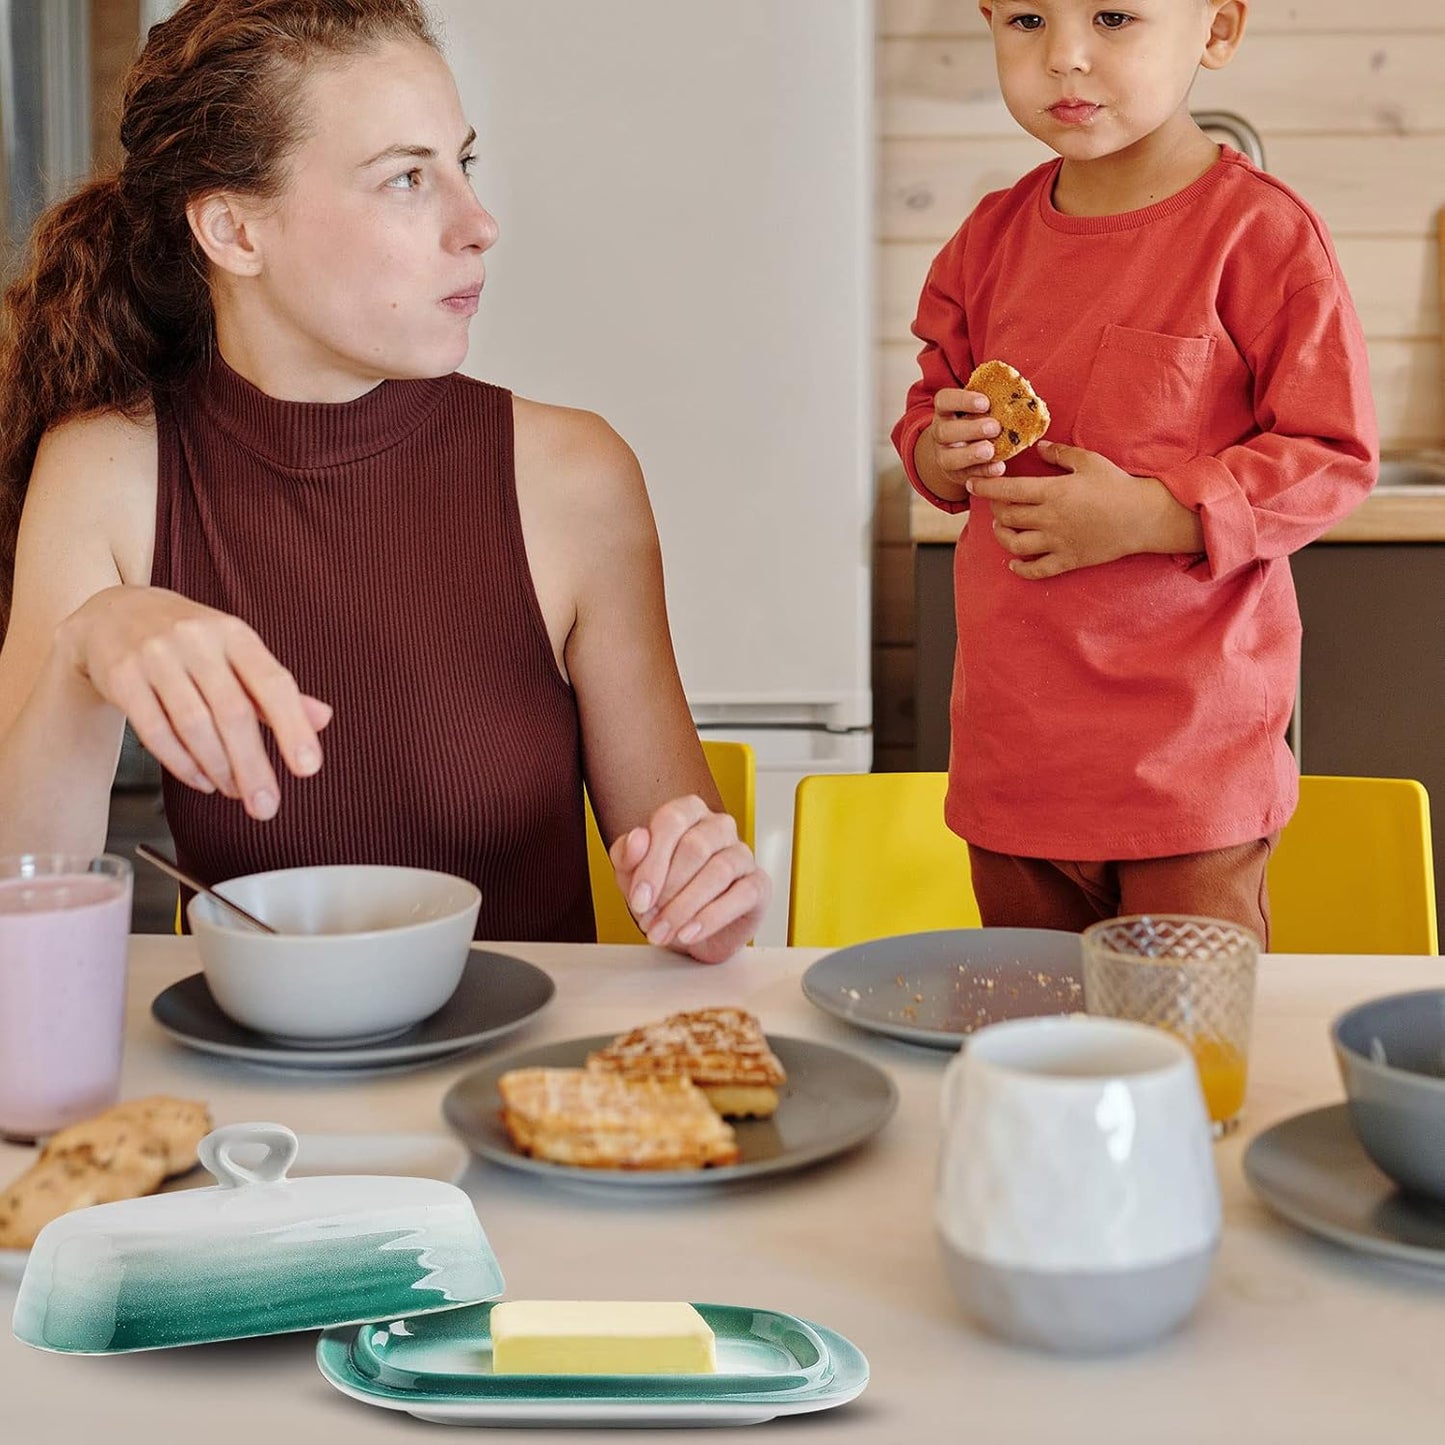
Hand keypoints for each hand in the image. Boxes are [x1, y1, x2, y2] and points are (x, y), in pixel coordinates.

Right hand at [55, 585, 332, 818]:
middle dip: (252, 766)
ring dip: (219, 768)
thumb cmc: (190, 642)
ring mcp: (157, 657)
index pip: (273, 683)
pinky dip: (182, 764)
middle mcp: (197, 641)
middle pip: (232, 712)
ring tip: (235, 792)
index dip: (293, 727)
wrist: (113, 614)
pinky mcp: (123, 678)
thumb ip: (276, 690)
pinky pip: (155, 731)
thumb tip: (324, 719)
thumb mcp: (237, 653)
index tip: (308, 768)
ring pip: (193, 725)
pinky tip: (202, 780)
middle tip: (266, 806)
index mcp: (236, 634)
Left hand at [608, 795, 771, 963]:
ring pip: (718, 871)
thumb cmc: (663, 893)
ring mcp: (742, 854)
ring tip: (665, 931)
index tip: (639, 898)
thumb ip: (627, 855)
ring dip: (685, 908)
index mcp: (688, 813)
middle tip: (650, 920)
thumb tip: (637, 839)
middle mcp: (718, 827)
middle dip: (667, 890)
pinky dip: (710, 918)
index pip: (671, 821)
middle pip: (694, 847)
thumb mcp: (633, 875)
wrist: (688, 930)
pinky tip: (690, 933)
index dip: (652, 862)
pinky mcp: (758, 884)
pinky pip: (741, 895)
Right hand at [921, 388, 1007, 487]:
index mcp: (946, 410)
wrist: (961, 449)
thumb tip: (1025, 396)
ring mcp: (944, 455)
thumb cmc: (977, 420)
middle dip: (970, 429)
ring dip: (971, 454)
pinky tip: (998, 468)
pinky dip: (983, 472)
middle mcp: (940, 433)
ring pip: (949, 458)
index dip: (962, 400)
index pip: (944, 400)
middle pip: (944, 431)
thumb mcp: (979, 408)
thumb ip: (994, 401)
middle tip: (994, 427)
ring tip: (991, 450)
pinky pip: (966, 476)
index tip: (985, 403)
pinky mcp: (955, 475)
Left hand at [967, 439, 1203, 578]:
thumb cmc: (1117, 485)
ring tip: (1001, 529)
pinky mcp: (1068, 560)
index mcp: (1053, 492)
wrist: (1143, 517)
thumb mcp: (1089, 461)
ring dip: (1002, 537)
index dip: (986, 488)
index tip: (973, 484)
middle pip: (1007, 518)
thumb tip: (1037, 448)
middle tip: (995, 504)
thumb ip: (1059, 454)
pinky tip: (1014, 563)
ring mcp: (1058, 542)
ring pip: (1016, 545)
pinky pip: (1037, 570)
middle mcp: (1050, 519)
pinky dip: (1021, 569)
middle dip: (995, 510)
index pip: (1008, 490)